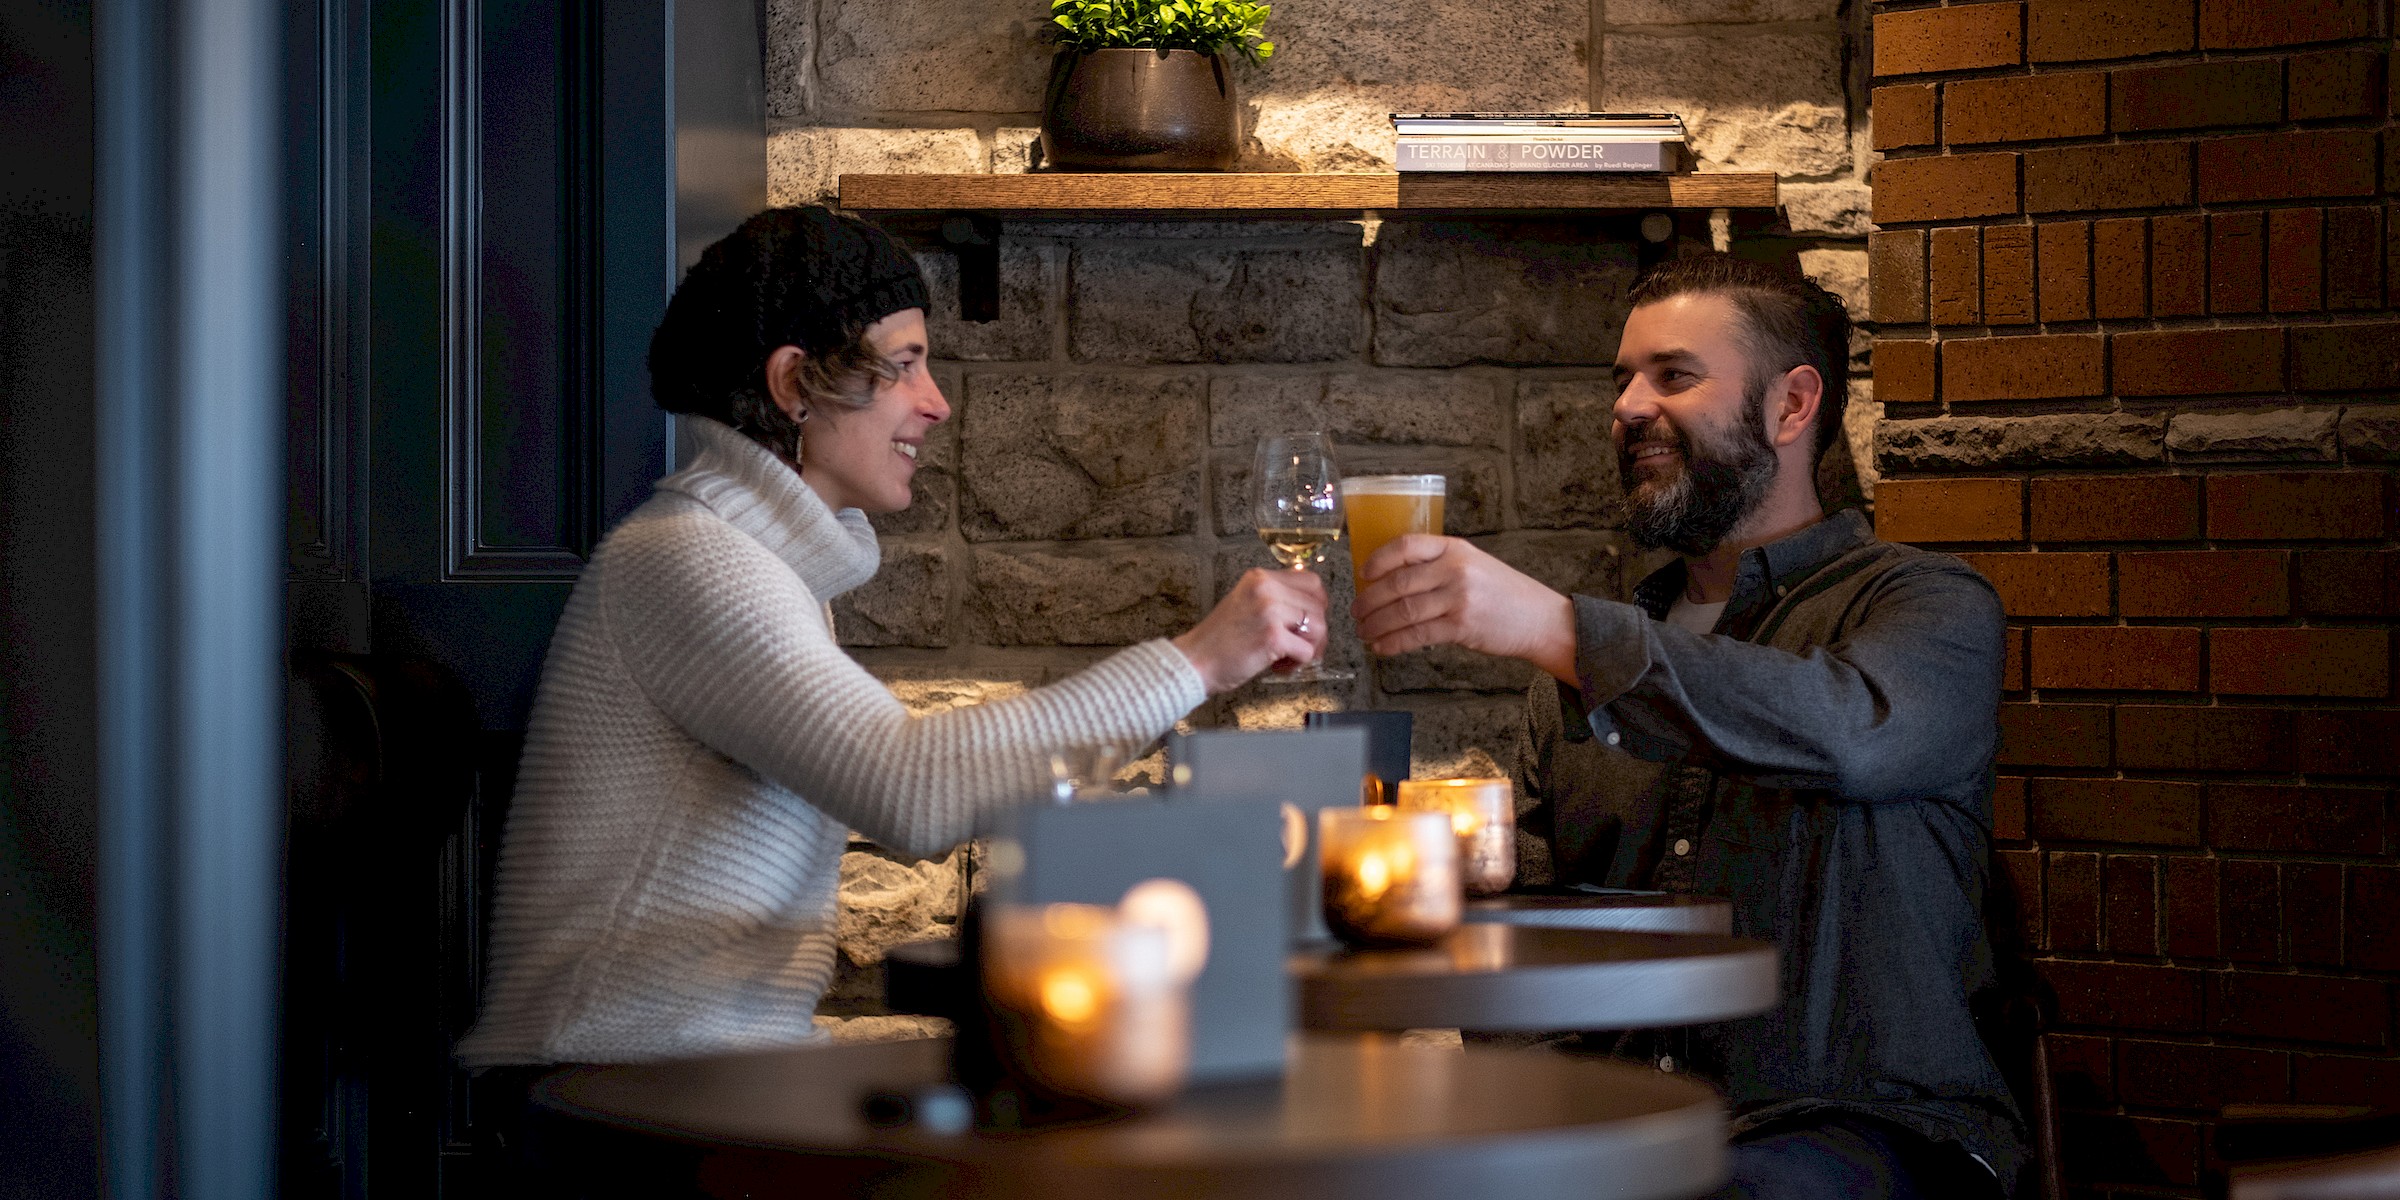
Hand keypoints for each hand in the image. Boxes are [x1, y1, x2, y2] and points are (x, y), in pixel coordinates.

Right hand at [1172, 568, 1328, 694]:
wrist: (1194, 661)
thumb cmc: (1218, 641)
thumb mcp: (1245, 603)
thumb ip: (1274, 599)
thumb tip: (1311, 607)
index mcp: (1259, 578)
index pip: (1310, 580)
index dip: (1317, 603)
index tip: (1309, 620)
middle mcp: (1266, 588)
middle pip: (1318, 605)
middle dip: (1315, 630)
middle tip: (1300, 645)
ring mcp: (1270, 611)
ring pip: (1318, 627)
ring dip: (1308, 648)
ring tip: (1286, 657)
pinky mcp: (1273, 636)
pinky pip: (1307, 651)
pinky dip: (1297, 663)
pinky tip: (1278, 665)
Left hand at [1350, 535, 1578, 683]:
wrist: (1540, 618)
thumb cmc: (1504, 594)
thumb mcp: (1473, 565)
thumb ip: (1438, 566)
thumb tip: (1391, 581)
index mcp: (1454, 548)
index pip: (1406, 546)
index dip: (1378, 560)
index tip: (1363, 574)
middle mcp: (1455, 569)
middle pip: (1397, 583)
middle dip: (1369, 601)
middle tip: (1356, 612)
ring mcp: (1458, 598)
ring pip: (1403, 611)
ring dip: (1377, 624)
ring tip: (1364, 632)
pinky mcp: (1461, 626)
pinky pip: (1416, 635)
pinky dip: (1394, 642)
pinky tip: (1382, 646)